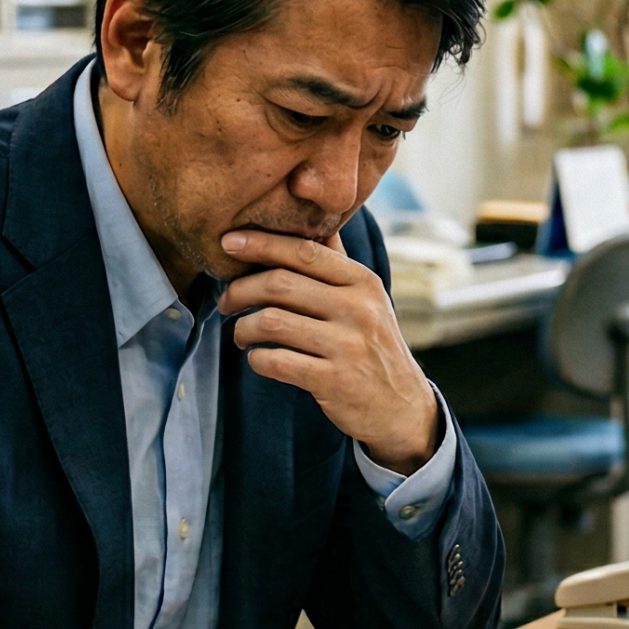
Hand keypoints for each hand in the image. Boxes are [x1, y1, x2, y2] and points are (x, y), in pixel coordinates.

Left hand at [218, 229, 440, 472]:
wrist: (402, 407)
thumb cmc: (373, 347)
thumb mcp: (367, 301)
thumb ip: (337, 265)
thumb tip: (313, 222)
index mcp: (363, 282)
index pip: (304, 251)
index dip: (262, 243)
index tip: (228, 242)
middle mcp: (358, 309)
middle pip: (280, 284)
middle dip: (240, 290)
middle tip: (225, 301)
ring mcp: (347, 346)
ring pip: (271, 322)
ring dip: (243, 328)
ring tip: (240, 334)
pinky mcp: (334, 381)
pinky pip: (276, 361)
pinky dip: (257, 359)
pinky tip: (259, 359)